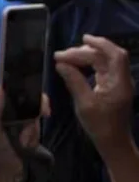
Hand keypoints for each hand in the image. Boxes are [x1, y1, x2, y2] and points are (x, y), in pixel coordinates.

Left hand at [0, 85, 42, 181]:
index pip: (6, 89)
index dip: (22, 91)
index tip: (38, 101)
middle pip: (22, 101)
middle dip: (31, 116)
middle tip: (34, 127)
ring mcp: (11, 123)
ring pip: (30, 115)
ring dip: (32, 130)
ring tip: (25, 143)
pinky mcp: (21, 133)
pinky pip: (33, 127)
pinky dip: (33, 136)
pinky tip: (28, 146)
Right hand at [55, 35, 134, 154]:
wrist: (113, 142)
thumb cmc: (100, 125)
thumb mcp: (84, 104)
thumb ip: (74, 81)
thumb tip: (61, 64)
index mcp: (119, 83)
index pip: (115, 55)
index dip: (101, 43)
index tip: (82, 38)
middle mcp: (121, 80)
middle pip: (105, 57)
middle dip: (83, 52)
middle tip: (60, 56)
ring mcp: (118, 83)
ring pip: (102, 61)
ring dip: (84, 57)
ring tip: (64, 59)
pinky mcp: (112, 86)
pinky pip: (101, 68)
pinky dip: (88, 64)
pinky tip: (75, 65)